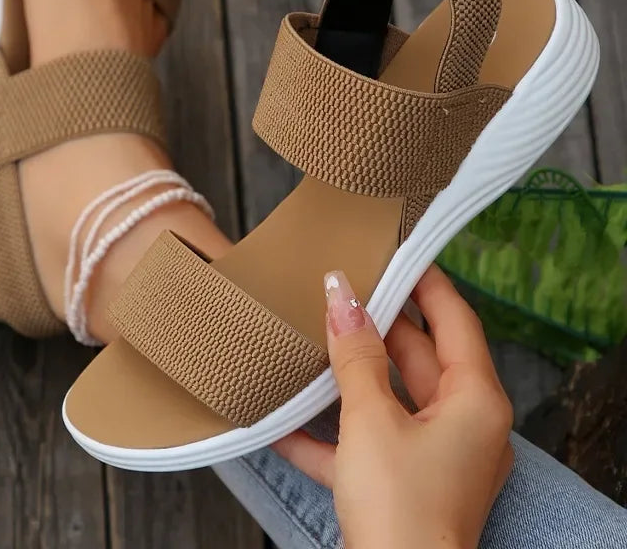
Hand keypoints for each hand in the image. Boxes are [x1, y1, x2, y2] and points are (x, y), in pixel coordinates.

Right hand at [274, 266, 513, 548]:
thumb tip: (342, 293)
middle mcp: (462, 425)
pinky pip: (366, 443)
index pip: (455, 319)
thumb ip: (356, 353)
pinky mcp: (403, 483)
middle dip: (375, 326)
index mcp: (474, 401)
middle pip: (418, 357)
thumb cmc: (399, 507)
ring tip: (310, 339)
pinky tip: (282, 422)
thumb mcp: (372, 418)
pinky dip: (330, 431)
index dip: (427, 281)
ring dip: (348, 377)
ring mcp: (433, 456)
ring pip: (388, 398)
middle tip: (338, 290)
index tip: (397, 250)